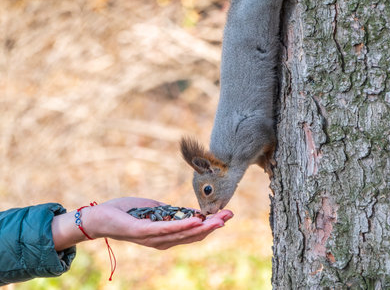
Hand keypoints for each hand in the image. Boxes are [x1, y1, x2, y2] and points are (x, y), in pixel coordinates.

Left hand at [52, 197, 232, 250]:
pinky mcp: (142, 232)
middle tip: (229, 216)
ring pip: (182, 234)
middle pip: (192, 236)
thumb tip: (191, 212)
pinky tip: (194, 221)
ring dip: (202, 227)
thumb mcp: (155, 210)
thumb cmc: (126, 212)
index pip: (192, 233)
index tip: (227, 214)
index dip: (210, 225)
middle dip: (212, 226)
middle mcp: (161, 241)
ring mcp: (152, 238)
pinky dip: (181, 226)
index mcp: (165, 236)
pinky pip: (164, 230)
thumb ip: (171, 213)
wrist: (98, 217)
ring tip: (218, 220)